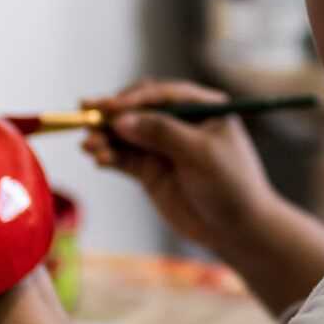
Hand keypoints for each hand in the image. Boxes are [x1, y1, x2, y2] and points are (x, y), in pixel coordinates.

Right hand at [81, 80, 276, 255]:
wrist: (237, 229)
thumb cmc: (231, 185)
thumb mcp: (200, 153)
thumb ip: (162, 133)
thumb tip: (121, 119)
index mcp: (202, 107)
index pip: (161, 94)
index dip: (133, 98)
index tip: (109, 107)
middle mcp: (180, 122)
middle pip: (138, 110)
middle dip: (112, 114)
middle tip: (86, 116)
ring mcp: (163, 146)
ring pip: (127, 134)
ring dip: (105, 137)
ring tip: (88, 145)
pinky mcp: (151, 170)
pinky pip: (124, 158)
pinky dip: (109, 156)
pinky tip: (98, 158)